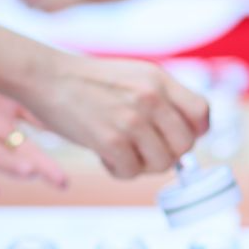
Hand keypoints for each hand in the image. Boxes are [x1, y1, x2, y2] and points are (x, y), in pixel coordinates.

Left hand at [0, 72, 66, 193]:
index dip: (64, 135)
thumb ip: (20, 74)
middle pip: (26, 152)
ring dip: (14, 168)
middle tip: (63, 183)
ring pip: (0, 158)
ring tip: (31, 173)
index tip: (90, 146)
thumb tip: (55, 67)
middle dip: (45, 169)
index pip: (45, 124)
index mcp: (12, 108)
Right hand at [16, 52, 208, 178]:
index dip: (194, 132)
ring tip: (122, 153)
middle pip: (185, 145)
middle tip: (143, 150)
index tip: (175, 139)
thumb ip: (159, 100)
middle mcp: (151, 97)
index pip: (201, 113)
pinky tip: (105, 157)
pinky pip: (133, 172)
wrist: (47, 77)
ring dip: (143, 165)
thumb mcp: (132, 76)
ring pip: (162, 163)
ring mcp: (132, 119)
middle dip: (167, 154)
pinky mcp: (111, 140)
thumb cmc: (86, 81)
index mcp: (158, 79)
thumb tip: (182, 140)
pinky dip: (120, 171)